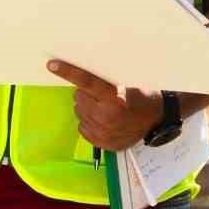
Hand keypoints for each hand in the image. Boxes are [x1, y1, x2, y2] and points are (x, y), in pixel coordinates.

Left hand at [47, 60, 164, 151]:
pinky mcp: (100, 143)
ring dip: (87, 107)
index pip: (87, 82)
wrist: (156, 120)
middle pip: (79, 97)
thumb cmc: (143, 97)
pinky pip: (82, 127)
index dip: (69, 72)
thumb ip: (108, 81)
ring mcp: (102, 132)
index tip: (52, 65)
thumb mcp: (130, 83)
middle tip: (100, 94)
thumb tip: (86, 74)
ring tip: (104, 107)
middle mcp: (106, 116)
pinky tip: (103, 120)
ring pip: (79, 112)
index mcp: (115, 98)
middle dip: (86, 93)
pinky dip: (89, 121)